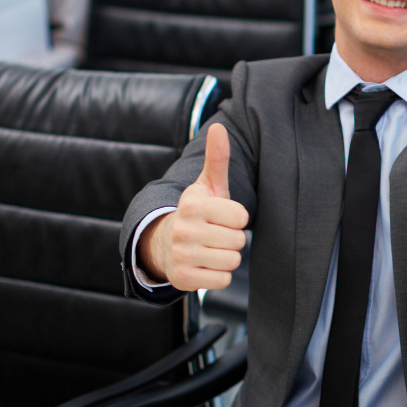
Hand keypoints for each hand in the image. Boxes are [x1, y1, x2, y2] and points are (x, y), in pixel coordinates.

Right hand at [138, 123, 248, 290]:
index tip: (221, 216)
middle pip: (239, 241)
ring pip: (232, 261)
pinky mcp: (183, 279)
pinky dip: (219, 275)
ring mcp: (182, 255)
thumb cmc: (197, 213)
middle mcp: (184, 230)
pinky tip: (205, 265)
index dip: (236, 218)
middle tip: (215, 235)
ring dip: (226, 257)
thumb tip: (219, 126)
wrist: (164, 243)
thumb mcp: (207, 186)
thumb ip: (217, 159)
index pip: (241, 216)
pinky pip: (222, 280)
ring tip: (210, 249)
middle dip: (232, 239)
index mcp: (193, 205)